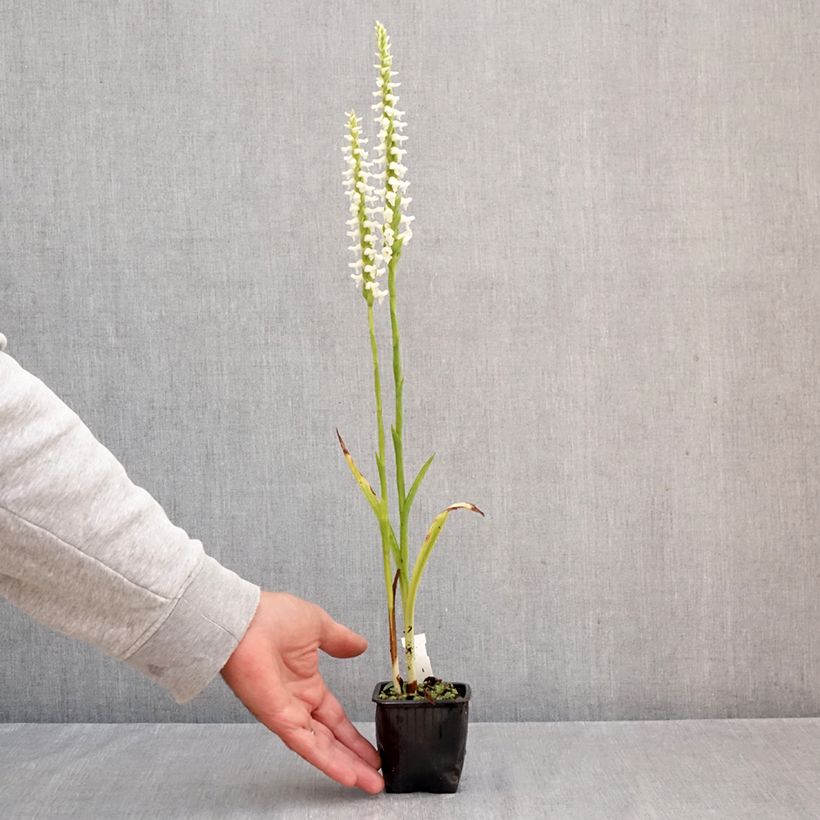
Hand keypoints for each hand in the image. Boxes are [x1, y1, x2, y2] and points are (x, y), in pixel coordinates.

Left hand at [220, 591, 383, 793]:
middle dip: (354, 758)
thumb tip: (360, 645)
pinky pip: (307, 745)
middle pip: (331, 740)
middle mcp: (297, 703)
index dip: (353, 735)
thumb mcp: (318, 626)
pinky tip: (346, 774)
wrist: (244, 620)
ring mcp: (287, 713)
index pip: (334, 718)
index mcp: (306, 684)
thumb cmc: (270, 617)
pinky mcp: (278, 719)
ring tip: (370, 784)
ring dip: (347, 767)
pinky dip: (327, 761)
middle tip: (375, 777)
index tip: (371, 748)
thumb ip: (340, 640)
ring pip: (322, 748)